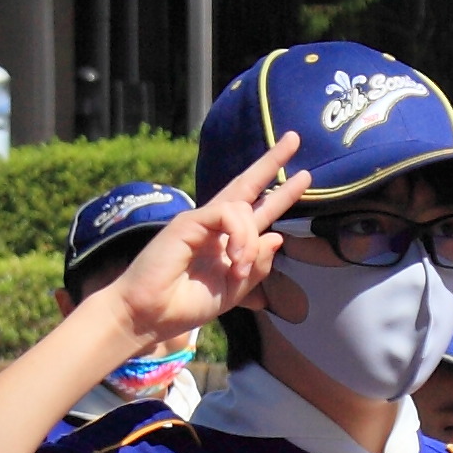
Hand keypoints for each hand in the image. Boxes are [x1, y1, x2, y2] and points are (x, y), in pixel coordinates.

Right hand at [104, 144, 307, 352]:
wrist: (148, 315)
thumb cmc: (184, 305)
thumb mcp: (233, 291)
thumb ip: (256, 267)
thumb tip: (277, 237)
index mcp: (226, 241)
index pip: (256, 209)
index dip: (280, 193)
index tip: (303, 175)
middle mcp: (215, 226)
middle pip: (248, 185)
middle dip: (272, 162)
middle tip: (295, 138)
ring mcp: (200, 221)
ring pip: (243, 209)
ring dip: (250, 240)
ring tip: (240, 270)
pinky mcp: (188, 221)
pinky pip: (227, 215)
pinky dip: (239, 237)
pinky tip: (236, 260)